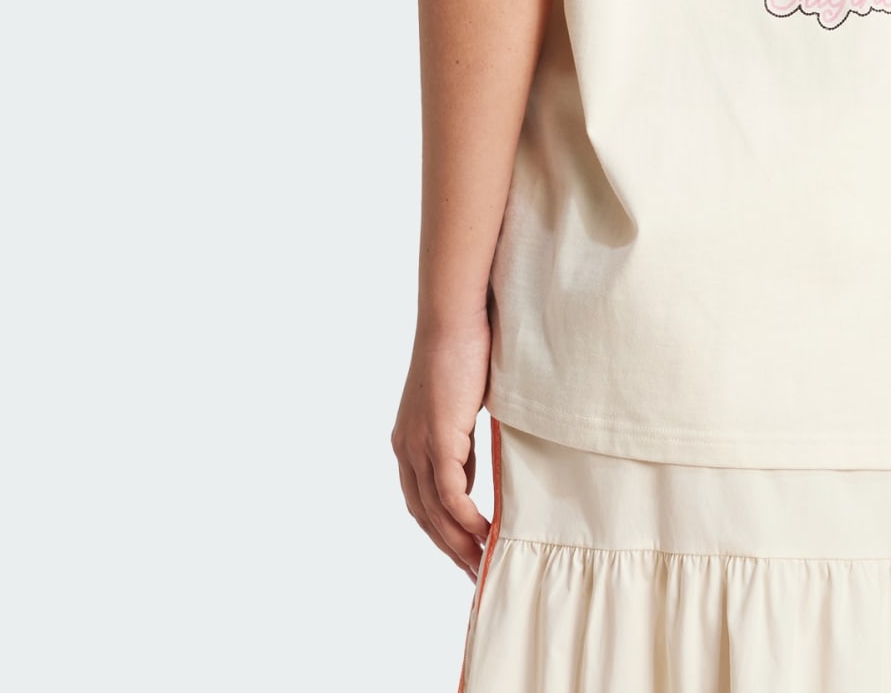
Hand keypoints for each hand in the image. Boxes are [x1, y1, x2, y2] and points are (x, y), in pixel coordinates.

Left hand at [391, 313, 492, 575]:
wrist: (455, 316)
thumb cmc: (464, 350)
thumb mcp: (462, 408)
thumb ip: (462, 444)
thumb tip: (472, 477)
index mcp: (408, 441)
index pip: (420, 501)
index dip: (440, 531)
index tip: (464, 552)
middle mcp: (406, 448)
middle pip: (423, 516)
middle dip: (448, 548)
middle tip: (474, 574)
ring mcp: (418, 444)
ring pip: (435, 511)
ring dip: (459, 542)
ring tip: (483, 563)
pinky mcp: (438, 438)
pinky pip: (449, 493)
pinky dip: (465, 519)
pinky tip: (484, 534)